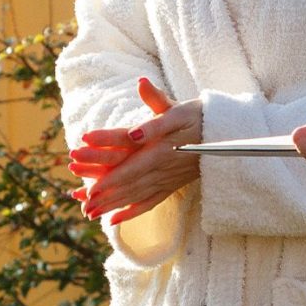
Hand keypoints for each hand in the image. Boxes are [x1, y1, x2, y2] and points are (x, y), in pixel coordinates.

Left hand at [68, 77, 202, 224]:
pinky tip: (114, 220)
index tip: (82, 163)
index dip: (103, 156)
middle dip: (103, 190)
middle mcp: (161, 165)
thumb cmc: (196, 116)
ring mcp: (166, 179)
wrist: (223, 137)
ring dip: (112, 204)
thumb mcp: (177, 104)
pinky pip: (150, 202)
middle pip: (127, 178)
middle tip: (81, 200)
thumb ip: (156, 99)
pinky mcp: (170, 186)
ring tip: (88, 212)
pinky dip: (132, 212)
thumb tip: (141, 85)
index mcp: (159, 143)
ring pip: (135, 194)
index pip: (126, 151)